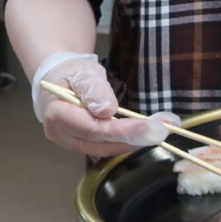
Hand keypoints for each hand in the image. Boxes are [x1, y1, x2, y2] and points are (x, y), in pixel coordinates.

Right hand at [32, 52, 179, 156]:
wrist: (58, 81)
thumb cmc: (71, 74)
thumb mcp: (83, 72)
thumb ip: (94, 89)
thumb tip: (108, 110)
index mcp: (57, 114)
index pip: (92, 128)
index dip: (121, 130)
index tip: (150, 126)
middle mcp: (60, 134)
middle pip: (99, 143)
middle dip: (133, 138)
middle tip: (163, 130)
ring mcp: (69, 143)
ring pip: (104, 149)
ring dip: (133, 141)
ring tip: (161, 130)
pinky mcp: (81, 144)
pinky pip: (105, 147)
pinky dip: (127, 141)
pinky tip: (146, 134)